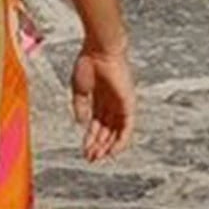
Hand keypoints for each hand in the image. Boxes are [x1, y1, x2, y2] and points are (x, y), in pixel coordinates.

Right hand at [71, 46, 135, 161]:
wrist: (99, 50)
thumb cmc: (89, 63)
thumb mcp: (80, 90)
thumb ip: (81, 107)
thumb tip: (80, 123)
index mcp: (100, 99)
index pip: (97, 124)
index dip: (90, 138)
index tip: (84, 150)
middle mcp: (112, 103)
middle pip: (106, 130)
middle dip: (98, 145)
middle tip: (90, 158)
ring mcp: (121, 104)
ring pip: (116, 131)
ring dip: (108, 146)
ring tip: (98, 157)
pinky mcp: (129, 103)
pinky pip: (127, 127)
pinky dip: (121, 140)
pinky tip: (112, 151)